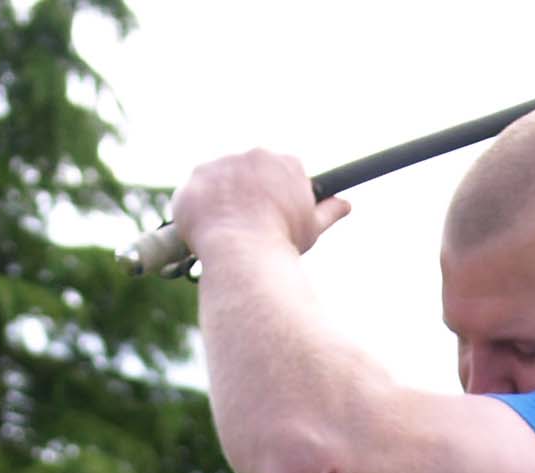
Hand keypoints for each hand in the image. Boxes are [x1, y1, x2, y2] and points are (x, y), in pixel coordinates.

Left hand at [170, 149, 350, 263]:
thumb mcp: (311, 228)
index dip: (269, 196)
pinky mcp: (195, 181)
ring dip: (215, 201)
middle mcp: (253, 155)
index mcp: (285, 163)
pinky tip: (200, 232)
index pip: (275, 172)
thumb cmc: (282, 245)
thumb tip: (345, 205)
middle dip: (241, 196)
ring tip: (222, 233)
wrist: (245, 255)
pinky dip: (192, 212)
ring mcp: (222, 165)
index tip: (266, 217)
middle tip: (242, 227)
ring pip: (215, 180)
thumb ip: (327, 211)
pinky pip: (189, 195)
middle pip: (244, 172)